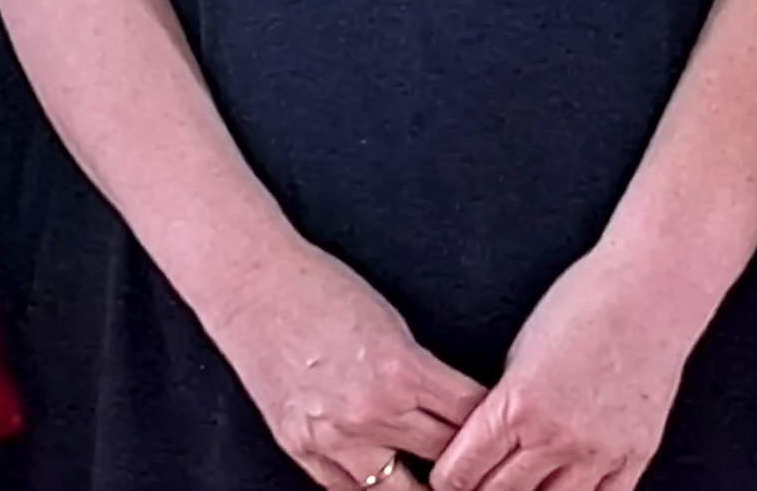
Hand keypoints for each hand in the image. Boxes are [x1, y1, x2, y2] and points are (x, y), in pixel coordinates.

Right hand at [199, 240, 485, 489]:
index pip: (470, 417)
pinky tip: (389, 486)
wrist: (252, 286)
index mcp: (401, 371)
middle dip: (466, 462)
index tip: (504, 431)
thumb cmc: (322, 289)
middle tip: (483, 467)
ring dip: (423, 488)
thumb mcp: (392, 323)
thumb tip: (457, 408)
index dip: (494, 425)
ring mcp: (332, 437)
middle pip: (444, 458)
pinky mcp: (301, 447)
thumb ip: (423, 372)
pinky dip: (372, 489)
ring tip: (439, 484)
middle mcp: (370, 412)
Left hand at [427, 248, 708, 490]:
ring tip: (522, 485)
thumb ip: (502, 403)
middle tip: (479, 484)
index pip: (461, 472)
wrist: (650, 292)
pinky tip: (566, 488)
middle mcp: (555, 437)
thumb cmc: (583, 304)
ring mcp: (599, 452)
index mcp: (516, 406)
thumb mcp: (521, 351)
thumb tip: (484, 442)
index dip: (448, 479)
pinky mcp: (635, 455)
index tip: (448, 478)